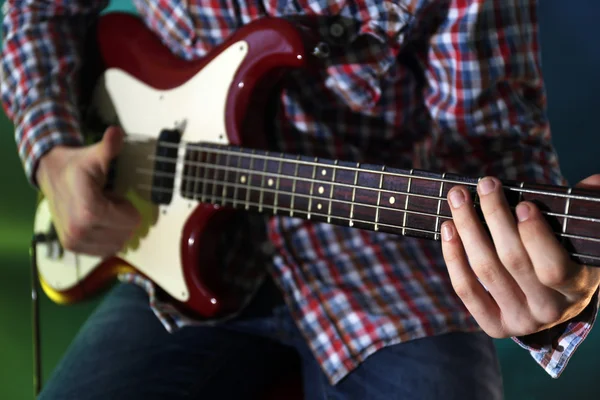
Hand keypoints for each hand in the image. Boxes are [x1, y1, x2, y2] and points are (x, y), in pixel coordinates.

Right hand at [36, 126, 139, 256]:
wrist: (51, 175)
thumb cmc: (77, 166)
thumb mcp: (95, 156)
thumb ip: (109, 147)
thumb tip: (116, 132)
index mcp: (89, 212)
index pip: (129, 221)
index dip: (128, 207)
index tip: (114, 195)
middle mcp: (79, 231)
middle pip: (125, 234)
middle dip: (122, 218)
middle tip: (108, 202)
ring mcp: (74, 241)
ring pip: (116, 244)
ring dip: (115, 228)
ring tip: (102, 211)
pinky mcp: (72, 247)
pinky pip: (104, 250)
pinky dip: (107, 238)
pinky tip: (97, 221)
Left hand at [441, 174, 599, 337]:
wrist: (558, 300)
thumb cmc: (570, 256)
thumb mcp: (585, 236)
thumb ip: (589, 207)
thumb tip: (592, 181)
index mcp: (577, 288)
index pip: (553, 268)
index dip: (535, 236)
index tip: (523, 204)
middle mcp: (548, 309)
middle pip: (512, 261)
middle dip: (495, 216)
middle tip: (485, 185)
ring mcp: (520, 320)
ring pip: (485, 271)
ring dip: (467, 228)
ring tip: (458, 197)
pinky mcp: (494, 325)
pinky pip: (466, 289)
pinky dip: (453, 257)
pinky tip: (448, 228)